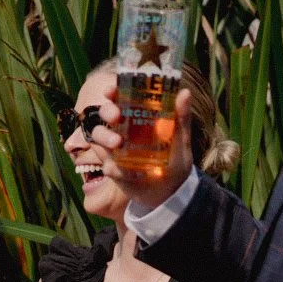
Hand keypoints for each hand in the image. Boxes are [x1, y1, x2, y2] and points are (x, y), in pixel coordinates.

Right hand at [90, 84, 194, 211]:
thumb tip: (185, 92)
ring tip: (117, 144)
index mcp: (138, 117)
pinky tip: (128, 172)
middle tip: (116, 117)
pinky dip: (114, 167)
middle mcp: (123, 129)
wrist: (170, 191)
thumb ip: (181, 117)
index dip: (113, 91)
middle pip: (105, 114)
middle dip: (107, 112)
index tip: (111, 90)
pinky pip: (106, 164)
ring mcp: (114, 148)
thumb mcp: (181, 139)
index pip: (122, 98)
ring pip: (97, 136)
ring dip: (104, 138)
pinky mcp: (112, 167)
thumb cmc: (176, 160)